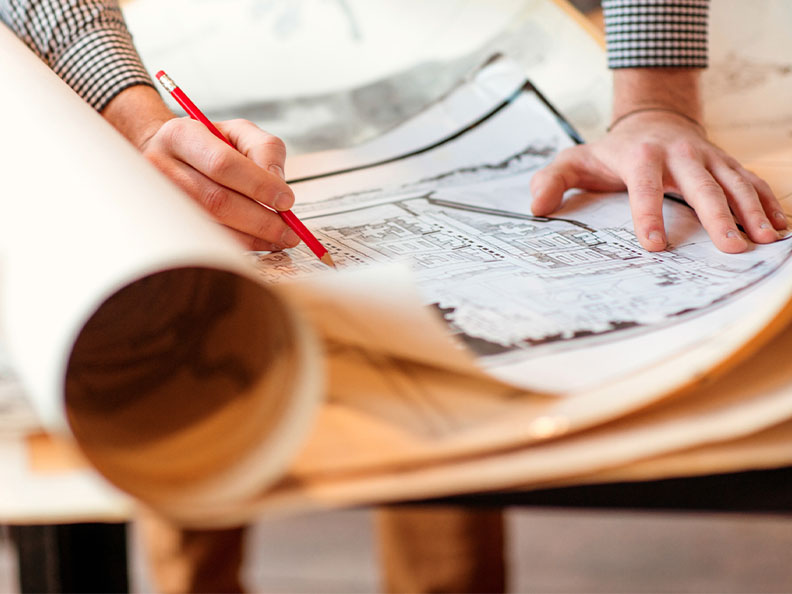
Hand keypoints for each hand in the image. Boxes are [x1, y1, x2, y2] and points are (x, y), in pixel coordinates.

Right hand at [102, 86, 298, 250]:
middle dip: (260, 220)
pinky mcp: (166, 224)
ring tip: (280, 238)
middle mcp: (162, 167)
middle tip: (289, 231)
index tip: (287, 201)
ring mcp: (161, 200)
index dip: (258, 185)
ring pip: (211, 226)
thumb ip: (265, 149)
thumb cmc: (211, 144)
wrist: (172, 156)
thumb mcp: (240, 132)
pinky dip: (239, 245)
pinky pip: (206, 241)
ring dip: (252, 237)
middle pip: (217, 200)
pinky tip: (260, 243)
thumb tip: (278, 184)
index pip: (222, 164)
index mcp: (182, 136)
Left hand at [531, 111, 785, 252]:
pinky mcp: (725, 162)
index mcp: (640, 157)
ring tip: (764, 239)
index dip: (648, 215)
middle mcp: (679, 154)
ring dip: (751, 211)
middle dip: (717, 217)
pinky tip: (779, 226)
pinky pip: (750, 181)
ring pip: (734, 183)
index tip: (654, 245)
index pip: (644, 187)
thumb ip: (552, 180)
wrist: (652, 119)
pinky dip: (766, 201)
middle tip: (730, 248)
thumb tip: (536, 207)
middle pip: (702, 186)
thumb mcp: (575, 160)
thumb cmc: (612, 150)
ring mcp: (707, 157)